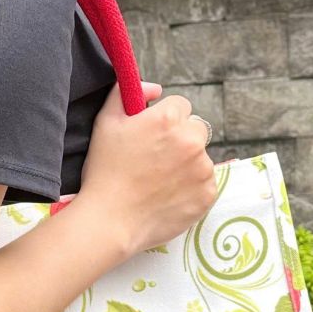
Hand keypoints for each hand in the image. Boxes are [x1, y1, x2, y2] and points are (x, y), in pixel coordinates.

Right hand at [76, 81, 217, 256]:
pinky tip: (168, 196)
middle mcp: (191, 140)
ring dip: (186, 165)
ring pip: (201, 157)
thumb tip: (155, 89)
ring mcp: (203, 169)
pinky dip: (192, 188)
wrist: (110, 222)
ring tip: (159, 182)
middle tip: (156, 161)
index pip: (180, 106)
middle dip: (180, 140)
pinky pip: (206, 183)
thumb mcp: (106, 122)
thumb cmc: (104, 172)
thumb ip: (126, 93)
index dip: (164, 121)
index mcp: (168, 119)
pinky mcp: (207, 194)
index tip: (151, 137)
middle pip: (196, 129)